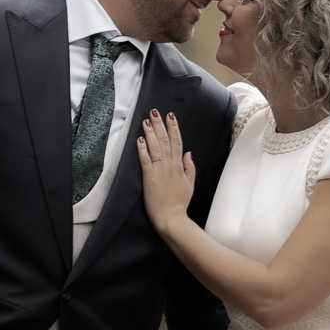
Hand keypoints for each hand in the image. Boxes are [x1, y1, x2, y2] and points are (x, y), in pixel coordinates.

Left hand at [138, 110, 195, 229]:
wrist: (172, 218)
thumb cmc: (180, 203)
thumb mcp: (190, 184)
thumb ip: (190, 168)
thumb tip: (189, 154)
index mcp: (179, 166)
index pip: (177, 142)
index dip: (173, 127)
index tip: (170, 116)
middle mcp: (170, 165)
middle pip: (165, 140)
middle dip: (160, 124)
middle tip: (155, 111)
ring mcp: (159, 171)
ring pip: (155, 147)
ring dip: (150, 132)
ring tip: (146, 120)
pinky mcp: (149, 178)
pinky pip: (145, 160)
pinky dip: (142, 149)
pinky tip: (139, 139)